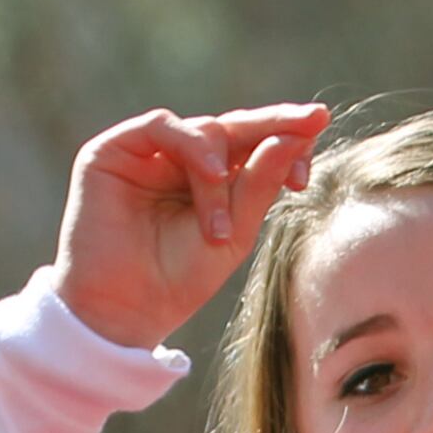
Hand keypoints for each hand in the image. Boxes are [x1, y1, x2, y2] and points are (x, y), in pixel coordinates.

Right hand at [53, 103, 331, 352]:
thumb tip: (295, 136)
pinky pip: (162, 126)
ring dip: (222, 175)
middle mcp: (181, 160)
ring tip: (221, 228)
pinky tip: (214, 175)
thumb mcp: (235, 233)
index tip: (319, 135)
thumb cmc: (178, 280)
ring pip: (205, 132)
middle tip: (311, 121)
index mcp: (213, 180)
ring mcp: (148, 152)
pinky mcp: (113, 151)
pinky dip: (193, 146)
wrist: (124, 310)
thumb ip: (261, 184)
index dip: (287, 139)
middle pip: (234, 127)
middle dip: (274, 124)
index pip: (255, 145)